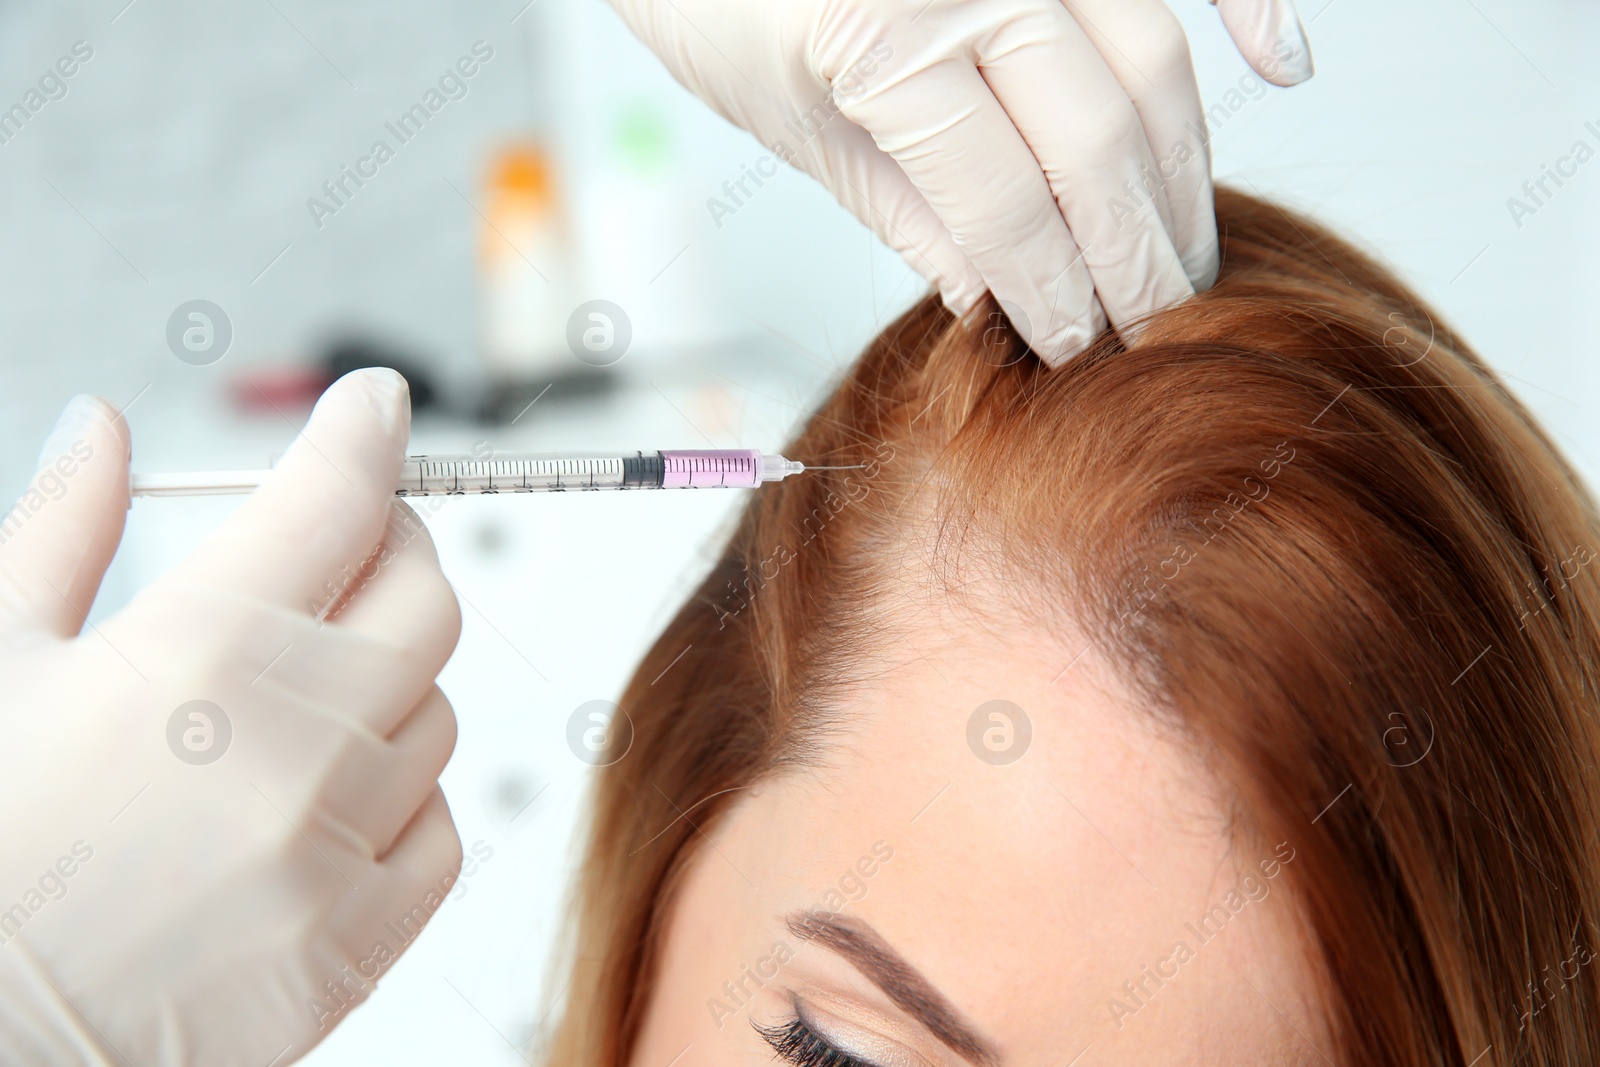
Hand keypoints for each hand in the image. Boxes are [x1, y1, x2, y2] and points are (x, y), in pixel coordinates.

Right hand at [0, 371, 461, 1065]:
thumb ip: (60, 529)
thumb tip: (102, 425)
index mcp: (201, 653)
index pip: (338, 497)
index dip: (364, 431)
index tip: (375, 405)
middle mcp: (298, 743)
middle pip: (425, 596)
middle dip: (392, 553)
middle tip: (345, 552)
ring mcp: (342, 847)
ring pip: (435, 712)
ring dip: (387, 684)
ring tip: (295, 707)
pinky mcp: (365, 940)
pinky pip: (441, 828)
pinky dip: (400, 798)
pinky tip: (324, 803)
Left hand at [612, 0, 1311, 363]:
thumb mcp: (798, 126)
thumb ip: (914, 213)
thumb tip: (1004, 299)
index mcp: (888, 42)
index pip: (1010, 205)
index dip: (1056, 293)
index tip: (1082, 349)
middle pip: (1098, 143)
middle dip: (1136, 255)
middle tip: (1157, 327)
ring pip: (1152, 61)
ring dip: (1182, 169)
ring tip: (1186, 251)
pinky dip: (1244, 3)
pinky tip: (1282, 65)